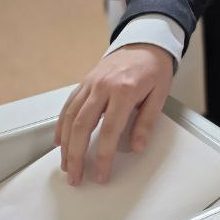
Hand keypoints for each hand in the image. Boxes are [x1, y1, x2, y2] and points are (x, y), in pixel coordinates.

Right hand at [54, 44, 173, 186]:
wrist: (145, 42)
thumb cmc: (154, 69)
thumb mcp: (160, 95)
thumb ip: (147, 122)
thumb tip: (137, 147)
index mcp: (124, 91)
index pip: (109, 131)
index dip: (103, 156)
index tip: (101, 174)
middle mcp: (103, 87)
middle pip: (82, 126)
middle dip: (76, 155)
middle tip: (75, 177)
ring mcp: (91, 83)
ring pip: (70, 117)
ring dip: (65, 144)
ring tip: (65, 165)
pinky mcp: (84, 82)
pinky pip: (69, 105)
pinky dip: (61, 125)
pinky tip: (59, 141)